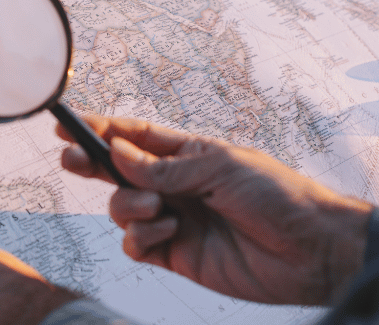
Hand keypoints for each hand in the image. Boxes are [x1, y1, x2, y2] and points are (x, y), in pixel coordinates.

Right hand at [58, 116, 372, 305]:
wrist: (311, 251)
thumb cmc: (277, 196)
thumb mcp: (219, 168)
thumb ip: (164, 167)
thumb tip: (116, 152)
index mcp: (189, 154)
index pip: (136, 137)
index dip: (101, 129)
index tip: (68, 123)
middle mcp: (176, 185)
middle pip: (118, 171)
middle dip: (92, 162)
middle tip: (71, 157)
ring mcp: (173, 220)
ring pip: (122, 208)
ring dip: (128, 205)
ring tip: (156, 208)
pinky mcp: (175, 254)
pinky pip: (135, 243)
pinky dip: (140, 236)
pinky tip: (165, 231)